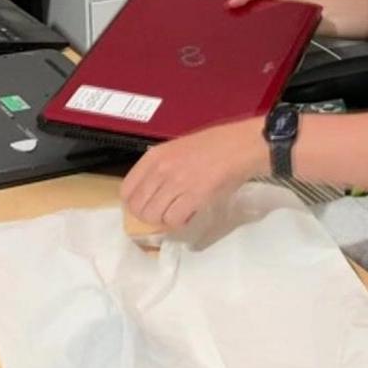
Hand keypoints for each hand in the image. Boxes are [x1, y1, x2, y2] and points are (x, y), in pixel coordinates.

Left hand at [121, 118, 266, 230]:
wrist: (240, 146)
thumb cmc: (214, 145)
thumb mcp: (177, 149)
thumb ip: (160, 168)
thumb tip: (151, 193)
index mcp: (154, 157)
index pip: (127, 190)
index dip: (133, 204)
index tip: (145, 207)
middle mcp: (161, 170)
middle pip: (138, 207)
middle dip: (148, 216)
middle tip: (162, 214)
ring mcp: (176, 184)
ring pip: (153, 216)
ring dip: (163, 220)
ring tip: (176, 213)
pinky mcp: (194, 197)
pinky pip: (173, 220)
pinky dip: (178, 222)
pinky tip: (188, 215)